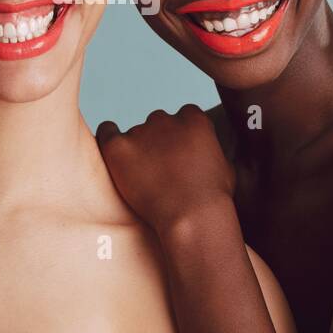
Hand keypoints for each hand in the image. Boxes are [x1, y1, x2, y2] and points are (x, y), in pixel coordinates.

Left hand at [95, 104, 235, 232]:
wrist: (191, 216)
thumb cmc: (212, 198)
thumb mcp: (225, 167)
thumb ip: (212, 150)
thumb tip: (207, 152)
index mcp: (194, 120)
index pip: (184, 116)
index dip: (181, 135)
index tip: (179, 153)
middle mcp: (167, 119)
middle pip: (158, 122)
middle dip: (159, 141)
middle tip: (160, 168)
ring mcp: (141, 131)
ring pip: (135, 133)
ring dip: (138, 148)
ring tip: (143, 177)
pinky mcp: (119, 146)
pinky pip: (107, 132)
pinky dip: (109, 139)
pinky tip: (115, 156)